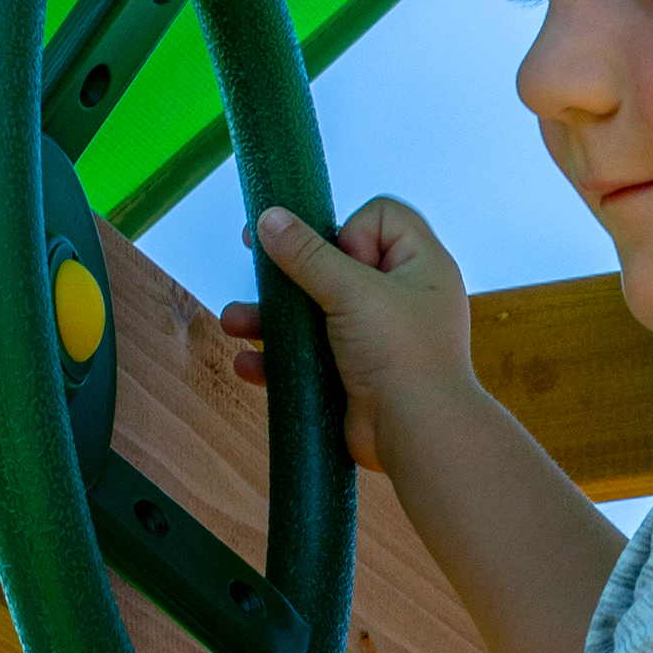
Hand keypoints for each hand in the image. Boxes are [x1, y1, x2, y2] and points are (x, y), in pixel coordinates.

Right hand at [223, 194, 474, 472]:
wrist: (418, 435)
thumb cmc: (400, 352)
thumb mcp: (352, 291)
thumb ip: (307, 254)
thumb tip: (270, 217)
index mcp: (419, 265)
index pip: (383, 217)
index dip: (352, 228)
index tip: (337, 256)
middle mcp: (401, 297)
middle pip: (338, 264)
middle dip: (291, 271)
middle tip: (256, 264)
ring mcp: (377, 339)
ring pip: (316, 313)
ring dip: (273, 316)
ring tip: (232, 321)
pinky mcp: (356, 375)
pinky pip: (311, 357)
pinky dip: (281, 359)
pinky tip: (249, 364)